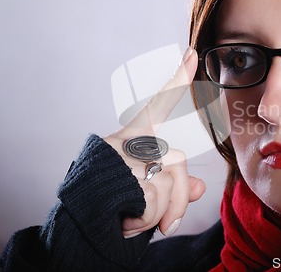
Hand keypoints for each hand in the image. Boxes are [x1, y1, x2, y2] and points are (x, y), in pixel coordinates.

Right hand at [104, 47, 205, 237]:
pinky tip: (125, 221)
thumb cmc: (116, 205)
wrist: (79, 227)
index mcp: (133, 140)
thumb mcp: (147, 194)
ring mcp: (124, 159)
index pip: (158, 105)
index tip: (193, 53)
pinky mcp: (124, 179)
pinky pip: (155, 203)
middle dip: (179, 199)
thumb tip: (201, 187)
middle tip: (168, 224)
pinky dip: (146, 222)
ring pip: (169, 186)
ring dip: (160, 214)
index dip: (177, 80)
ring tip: (132, 218)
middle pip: (177, 162)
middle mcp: (128, 143)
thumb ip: (175, 188)